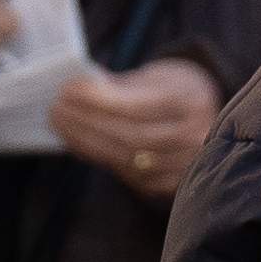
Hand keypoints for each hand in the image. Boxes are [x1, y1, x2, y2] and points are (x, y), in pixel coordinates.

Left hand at [52, 56, 223, 196]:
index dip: (102, 100)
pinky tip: (78, 142)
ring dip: (86, 141)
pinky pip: (129, 176)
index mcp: (193, 101)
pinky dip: (99, 157)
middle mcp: (196, 137)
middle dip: (88, 122)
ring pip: (127, 159)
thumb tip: (78, 90)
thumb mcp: (155, 76)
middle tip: (56, 108)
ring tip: (60, 123)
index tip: (69, 89)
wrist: (204, 114)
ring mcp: (187, 165)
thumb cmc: (172, 89)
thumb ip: (122, 86)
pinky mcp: (172, 184)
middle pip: (131, 136)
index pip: (141, 106)